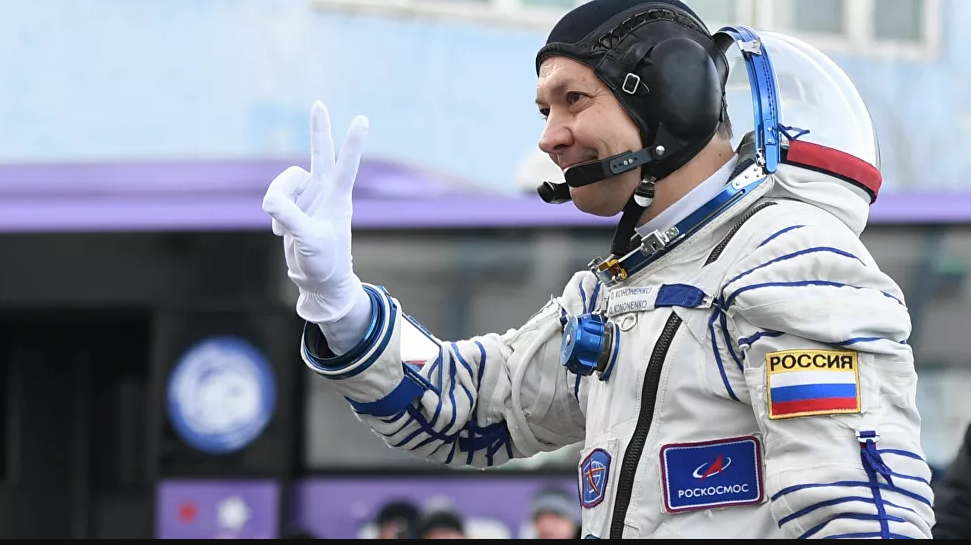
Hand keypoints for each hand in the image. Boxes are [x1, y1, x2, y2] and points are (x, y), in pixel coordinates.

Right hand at [262, 101, 369, 322]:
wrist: (318, 282)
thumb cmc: (324, 263)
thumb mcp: (308, 241)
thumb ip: (289, 216)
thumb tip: (269, 199)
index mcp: (338, 199)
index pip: (346, 166)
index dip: (353, 143)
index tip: (363, 119)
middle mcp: (325, 192)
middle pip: (320, 154)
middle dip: (318, 130)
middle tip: (319, 104)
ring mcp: (309, 198)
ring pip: (282, 183)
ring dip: (278, 200)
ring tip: (285, 228)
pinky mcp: (294, 206)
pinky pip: (273, 199)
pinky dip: (274, 215)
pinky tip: (283, 233)